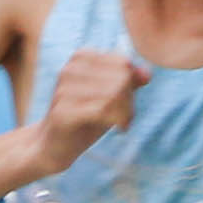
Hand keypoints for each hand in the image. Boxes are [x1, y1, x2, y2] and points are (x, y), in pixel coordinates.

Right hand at [30, 45, 145, 174]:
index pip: (123, 63)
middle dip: (130, 101)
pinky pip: (104, 110)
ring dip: (126, 113)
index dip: (132, 84)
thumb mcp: (112, 96)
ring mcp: (64, 89)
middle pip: (121, 78)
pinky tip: (118, 130)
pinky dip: (118, 121)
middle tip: (126, 117)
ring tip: (122, 123)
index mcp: (81, 57)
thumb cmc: (86, 118)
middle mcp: (70, 69)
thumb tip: (147, 73)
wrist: (55, 145)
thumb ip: (129, 82)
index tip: (128, 104)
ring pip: (115, 94)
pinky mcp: (63, 111)